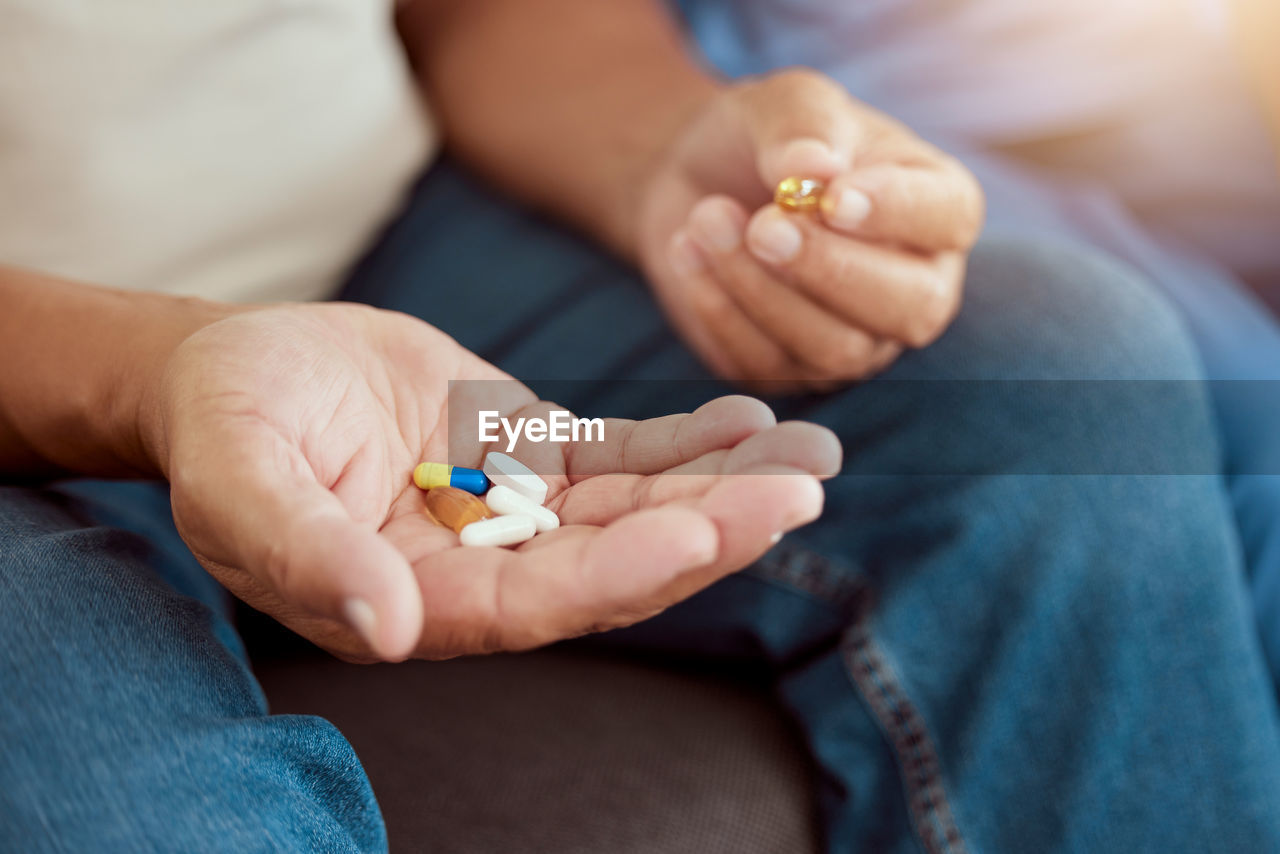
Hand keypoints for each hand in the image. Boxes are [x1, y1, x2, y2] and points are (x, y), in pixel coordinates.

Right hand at [142, 303, 840, 661]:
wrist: (233, 371)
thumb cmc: (221, 427)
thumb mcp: (239, 481)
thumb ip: (302, 552)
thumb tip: (383, 628)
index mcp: (416, 599)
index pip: (536, 602)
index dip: (619, 571)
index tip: (701, 530)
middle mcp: (479, 569)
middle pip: (613, 560)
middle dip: (710, 528)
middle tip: (801, 491)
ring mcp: (512, 511)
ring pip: (634, 506)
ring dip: (723, 485)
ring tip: (812, 455)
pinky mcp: (526, 453)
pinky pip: (618, 453)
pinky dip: (682, 440)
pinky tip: (749, 420)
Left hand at [636, 69, 983, 390]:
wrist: (698, 183)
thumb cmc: (766, 138)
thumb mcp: (782, 102)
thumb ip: (803, 125)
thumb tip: (814, 170)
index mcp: (937, 206)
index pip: (947, 217)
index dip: (895, 212)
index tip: (830, 195)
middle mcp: (914, 286)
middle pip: (910, 307)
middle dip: (830, 268)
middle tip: (762, 225)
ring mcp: (857, 340)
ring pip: (834, 349)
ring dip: (761, 288)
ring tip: (707, 219)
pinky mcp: (791, 370)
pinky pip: (766, 365)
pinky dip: (720, 311)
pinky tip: (687, 252)